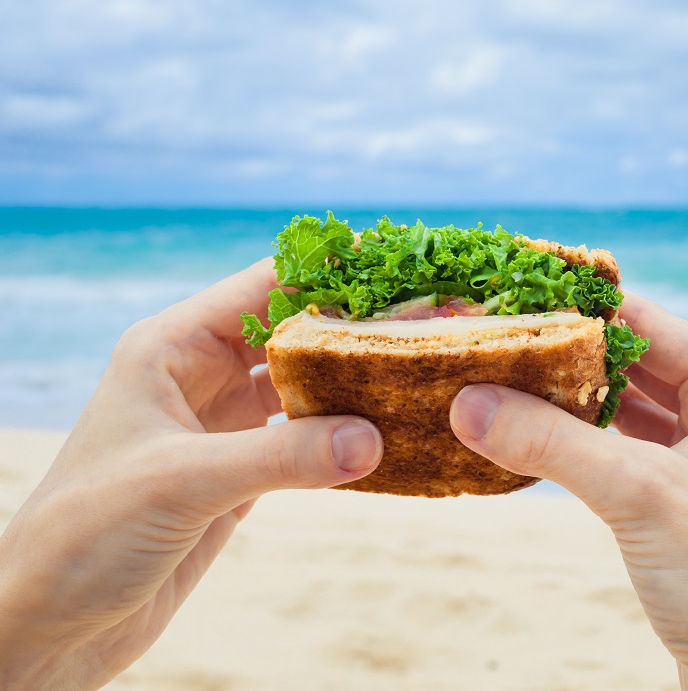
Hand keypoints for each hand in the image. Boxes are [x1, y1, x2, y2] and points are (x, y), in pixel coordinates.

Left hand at [0, 261, 382, 689]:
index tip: (399, 271)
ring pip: (303, 385)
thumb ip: (281, 457)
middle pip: (292, 332)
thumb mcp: (183, 482)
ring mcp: (221, 426)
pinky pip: (305, 440)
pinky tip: (387, 435)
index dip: (328, 275)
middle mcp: (199, 377)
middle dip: (353, 328)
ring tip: (418, 376)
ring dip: (353, 384)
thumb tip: (375, 437)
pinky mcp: (239, 475)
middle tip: (427, 326)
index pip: (263, 287)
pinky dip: (344, 437)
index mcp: (170, 348)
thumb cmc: (83, 535)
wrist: (51, 624)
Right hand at [450, 292, 687, 690]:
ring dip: (572, 404)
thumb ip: (551, 442)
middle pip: (637, 363)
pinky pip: (627, 453)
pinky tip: (534, 439)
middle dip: (567, 358)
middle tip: (493, 342)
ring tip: (500, 384)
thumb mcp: (639, 495)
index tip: (511, 296)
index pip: (651, 322)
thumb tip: (467, 401)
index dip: (580, 309)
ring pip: (629, 410)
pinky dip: (583, 446)